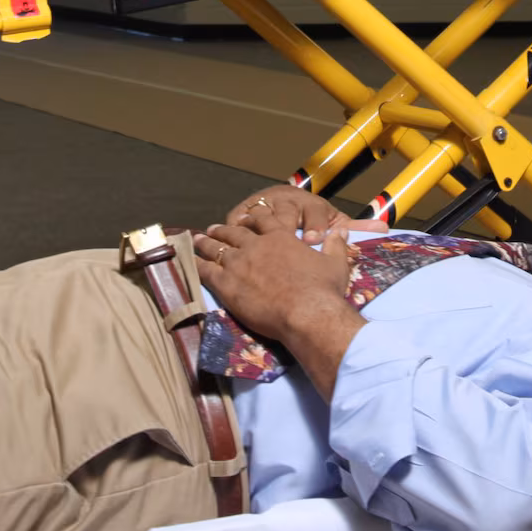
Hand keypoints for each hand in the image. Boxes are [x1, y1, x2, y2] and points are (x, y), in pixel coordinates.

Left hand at [195, 212, 355, 345]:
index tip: (245, 218)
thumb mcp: (335, 263)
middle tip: (215, 228)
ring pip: (217, 248)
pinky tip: (190, 263)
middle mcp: (256, 246)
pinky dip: (197, 265)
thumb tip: (341, 230)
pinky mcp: (227, 284)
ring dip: (207, 242)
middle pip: (235, 231)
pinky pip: (206, 271)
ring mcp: (239, 263)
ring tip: (198, 239)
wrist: (306, 313)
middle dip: (224, 229)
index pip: (262, 220)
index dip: (252, 218)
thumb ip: (336, 245)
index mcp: (280, 237)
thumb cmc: (323, 289)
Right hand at [224, 183, 388, 241]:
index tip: (314, 239)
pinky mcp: (244, 208)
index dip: (315, 224)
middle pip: (284, 209)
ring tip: (253, 243)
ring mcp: (265, 202)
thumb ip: (356, 227)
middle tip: (286, 242)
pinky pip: (237, 216)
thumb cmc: (316, 220)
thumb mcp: (335, 222)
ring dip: (254, 226)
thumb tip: (385, 226)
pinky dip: (234, 227)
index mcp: (312, 203)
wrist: (289, 206)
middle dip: (284, 225)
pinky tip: (233, 242)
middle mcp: (288, 199)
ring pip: (258, 213)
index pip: (315, 209)